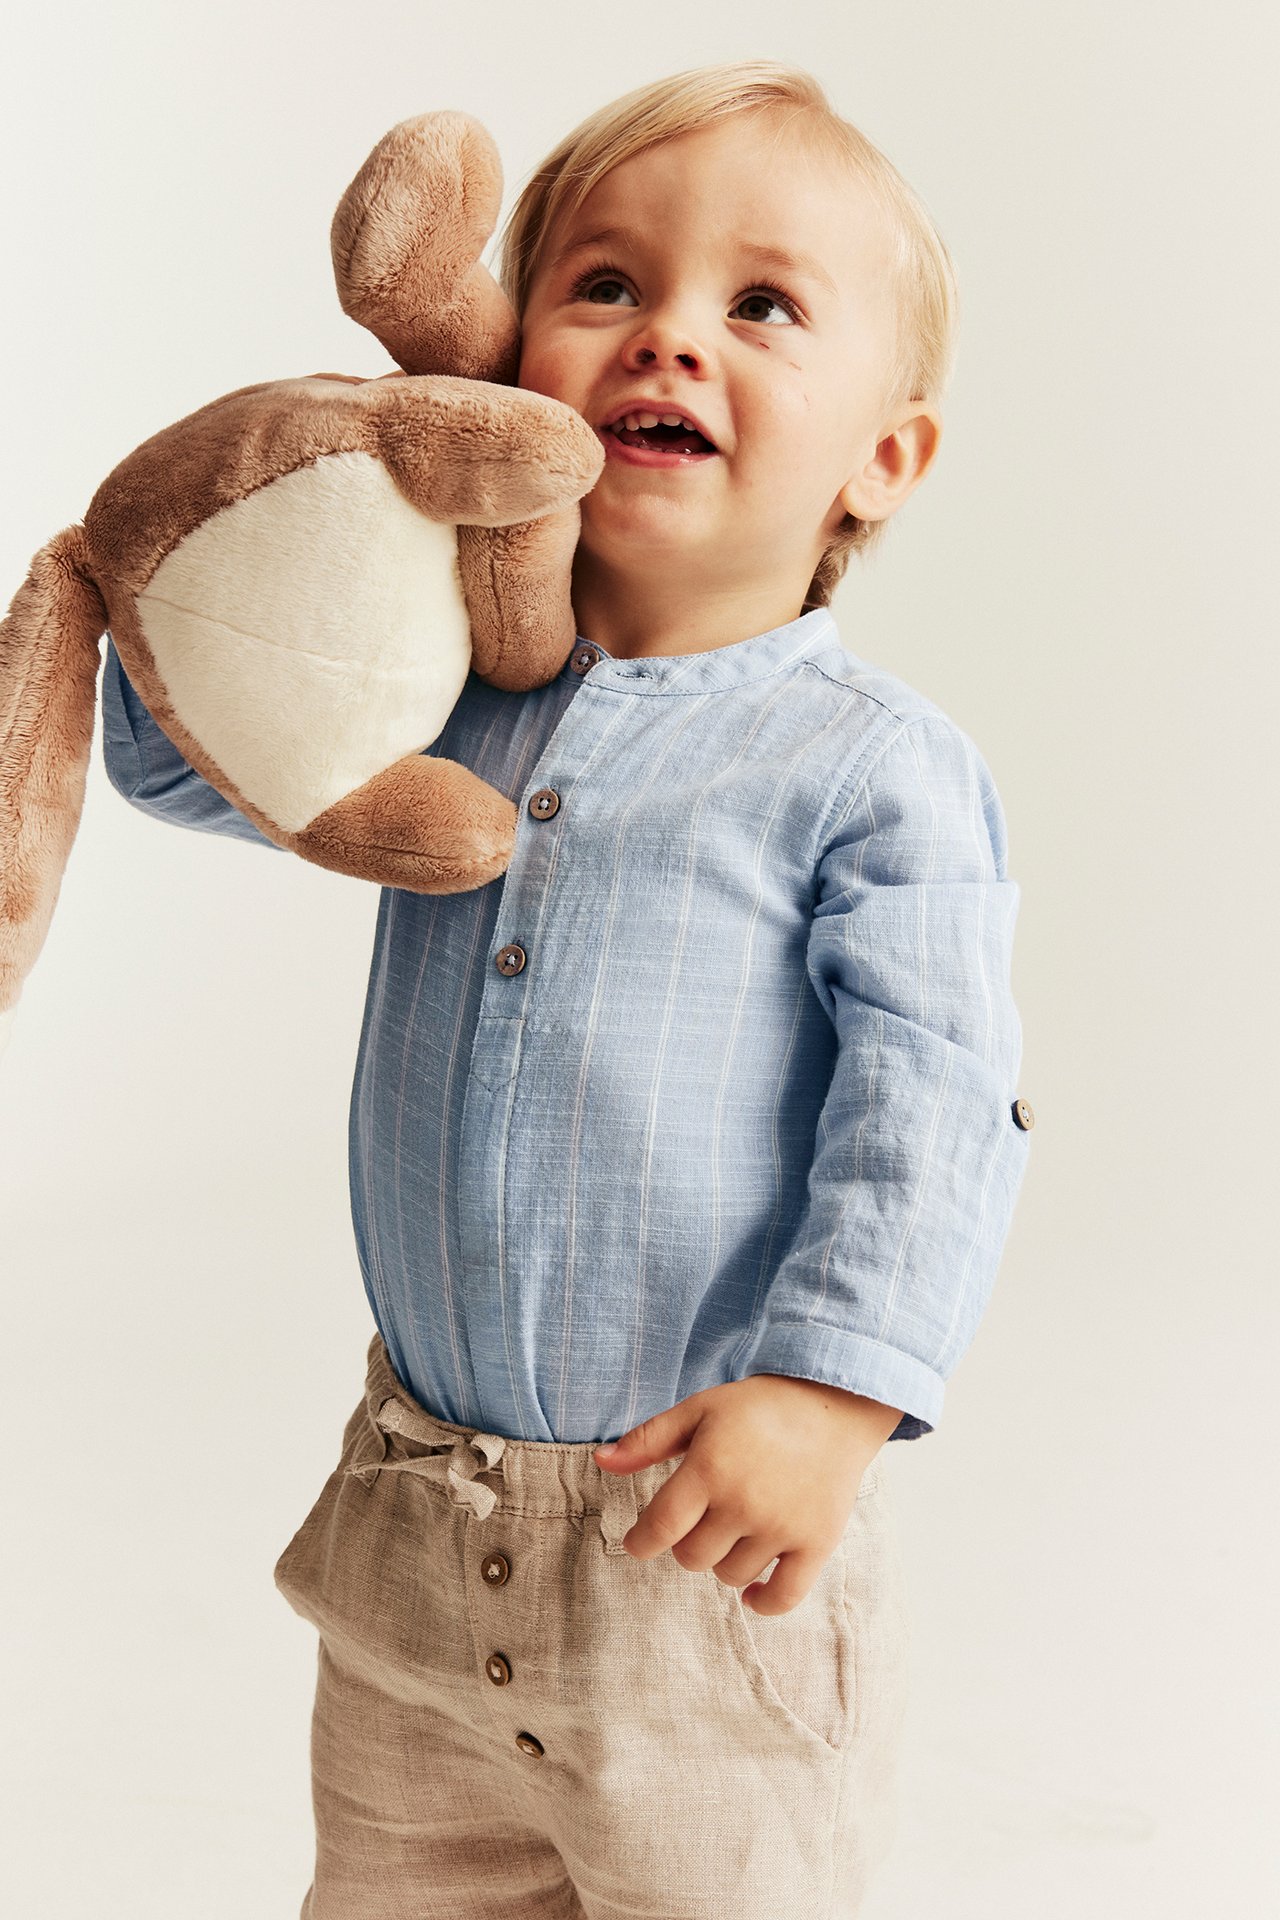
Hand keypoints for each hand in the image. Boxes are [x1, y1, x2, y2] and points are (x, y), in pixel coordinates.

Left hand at [594, 1374, 900, 1615]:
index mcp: (710, 1469)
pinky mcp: (816, 1543)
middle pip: (692, 1558)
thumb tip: (601, 1461)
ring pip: (730, 1576)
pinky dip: (763, 1602)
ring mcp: (782, 1527)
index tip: (638, 1541)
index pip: (659, 1528)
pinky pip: (783, 1596)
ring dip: (723, 1560)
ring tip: (734, 1529)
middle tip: (701, 1517)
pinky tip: (752, 1592)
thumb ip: (649, 1440)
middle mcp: (744, 1503)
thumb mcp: (699, 1409)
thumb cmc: (759, 1407)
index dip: (640, 1542)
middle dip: (686, 1542)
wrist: (834, 1403)